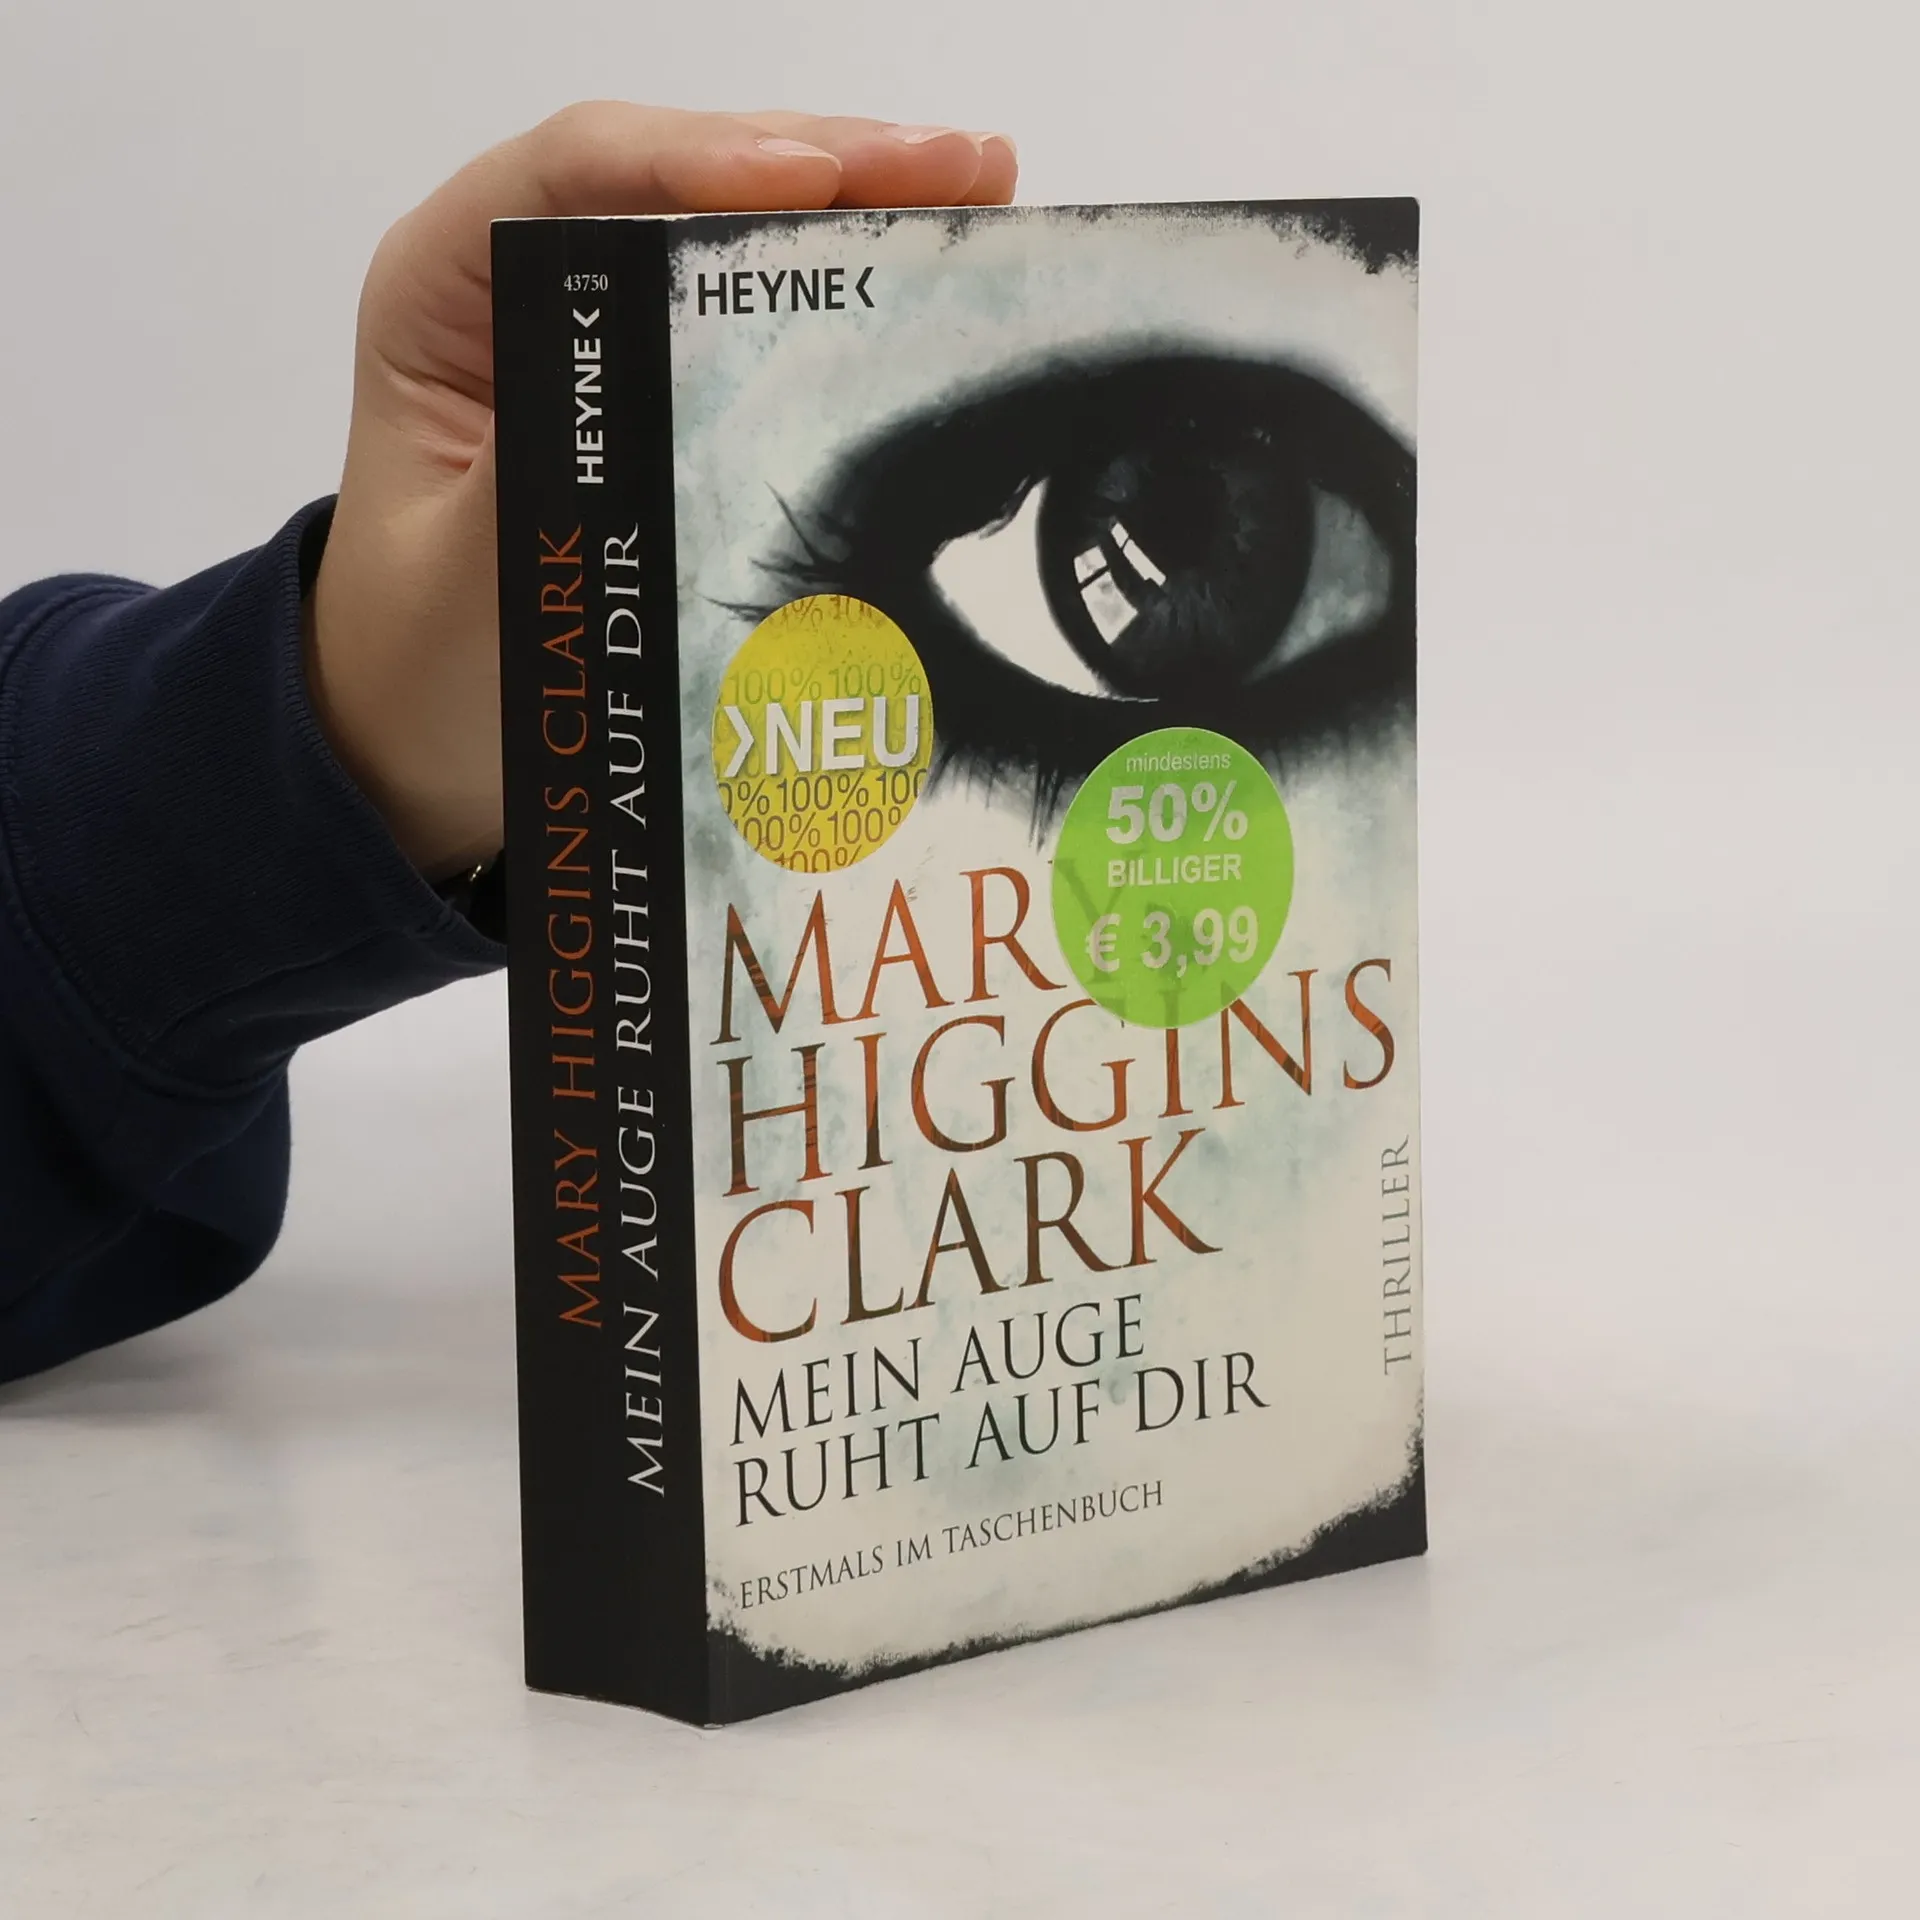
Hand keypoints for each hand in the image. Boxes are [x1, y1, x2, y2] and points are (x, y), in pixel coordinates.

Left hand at [304, 103, 1016, 880]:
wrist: (427, 737)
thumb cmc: (421, 665)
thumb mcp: (470, 579)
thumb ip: (550, 474)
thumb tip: (668, 381)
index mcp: (445, 295)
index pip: (571, 176)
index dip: (699, 160)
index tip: (812, 179)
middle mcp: (527, 282)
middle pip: (682, 178)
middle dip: (826, 161)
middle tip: (961, 166)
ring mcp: (607, 328)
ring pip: (739, 226)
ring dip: (864, 204)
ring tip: (986, 186)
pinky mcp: (667, 384)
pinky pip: (767, 307)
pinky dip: (857, 283)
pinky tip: (942, 261)